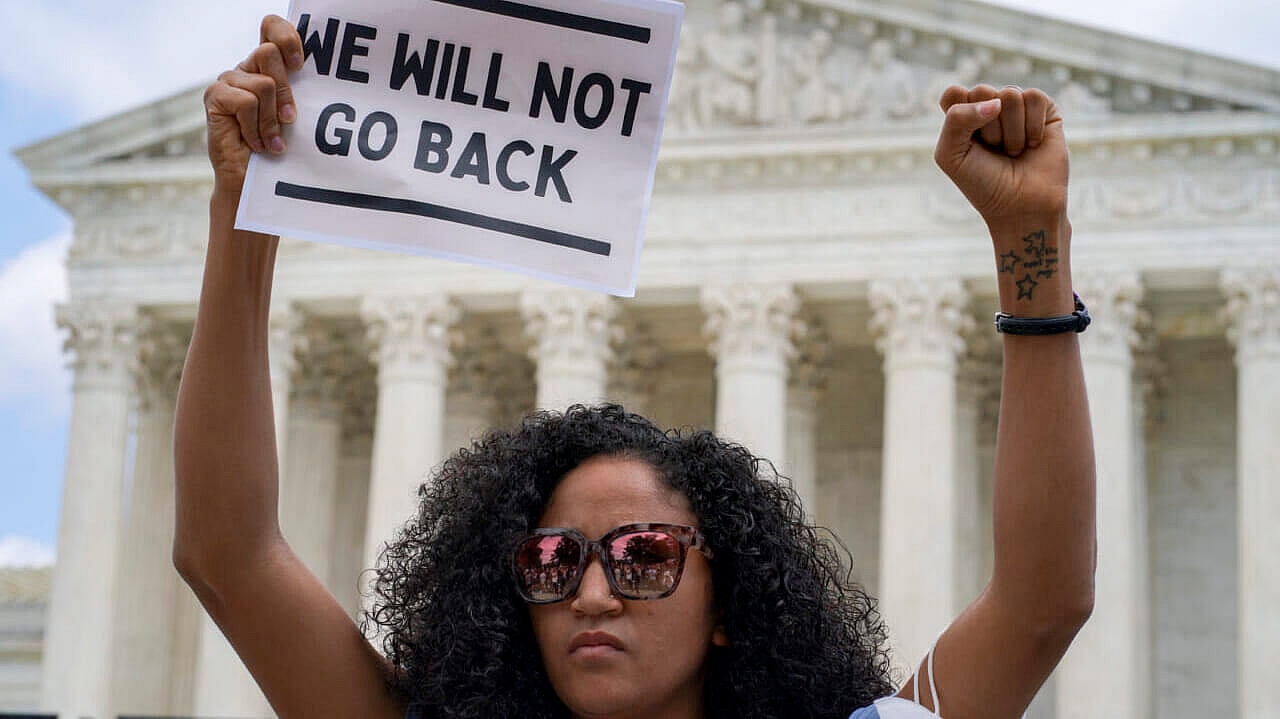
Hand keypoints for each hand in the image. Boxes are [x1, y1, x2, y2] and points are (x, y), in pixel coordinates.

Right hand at [204, 15, 303, 188]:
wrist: (254, 180)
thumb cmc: (279, 147)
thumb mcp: (295, 113)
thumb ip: (299, 89)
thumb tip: (321, 73)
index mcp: (267, 66)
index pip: (272, 27)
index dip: (286, 37)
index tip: (300, 65)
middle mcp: (246, 68)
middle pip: (268, 53)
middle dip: (285, 91)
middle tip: (289, 120)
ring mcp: (228, 81)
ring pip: (262, 84)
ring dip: (271, 119)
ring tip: (272, 140)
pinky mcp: (215, 97)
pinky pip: (246, 102)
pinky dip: (256, 128)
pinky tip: (257, 143)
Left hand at [933, 85, 1068, 228]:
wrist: (1022, 206)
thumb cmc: (982, 183)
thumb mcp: (951, 156)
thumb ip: (956, 120)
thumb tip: (996, 101)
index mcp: (961, 115)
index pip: (953, 93)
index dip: (961, 116)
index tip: (968, 143)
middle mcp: (987, 106)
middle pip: (982, 91)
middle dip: (988, 128)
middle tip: (994, 150)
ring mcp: (1016, 106)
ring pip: (1010, 95)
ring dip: (1012, 132)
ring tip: (1014, 151)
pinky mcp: (1044, 109)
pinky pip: (1035, 97)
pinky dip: (1032, 127)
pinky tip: (1033, 144)